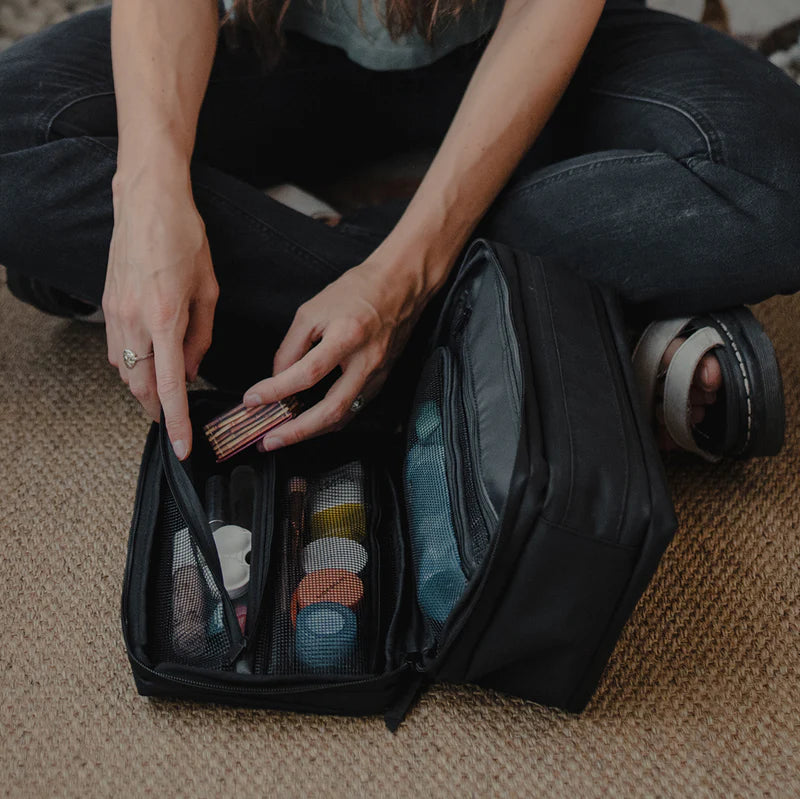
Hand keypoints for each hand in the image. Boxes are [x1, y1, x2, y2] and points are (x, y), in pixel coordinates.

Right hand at [103, 170, 218, 459]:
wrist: (147, 201)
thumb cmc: (184, 239)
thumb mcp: (209, 290)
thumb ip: (201, 336)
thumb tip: (192, 370)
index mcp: (166, 319)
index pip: (170, 386)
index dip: (176, 422)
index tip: (181, 447)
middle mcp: (134, 321)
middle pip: (141, 386)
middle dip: (157, 410)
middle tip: (174, 422)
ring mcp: (114, 314)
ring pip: (124, 372)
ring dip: (144, 389)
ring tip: (165, 393)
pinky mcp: (106, 306)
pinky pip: (114, 351)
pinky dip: (130, 366)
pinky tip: (147, 364)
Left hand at [242, 258, 430, 449]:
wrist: (400, 286)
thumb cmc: (358, 292)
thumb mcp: (312, 310)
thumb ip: (292, 346)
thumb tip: (277, 377)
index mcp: (347, 337)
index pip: (307, 373)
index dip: (277, 390)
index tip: (253, 400)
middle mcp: (366, 361)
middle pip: (331, 410)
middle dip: (297, 431)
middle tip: (269, 440)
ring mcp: (377, 375)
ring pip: (343, 416)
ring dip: (312, 432)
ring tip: (284, 436)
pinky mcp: (381, 381)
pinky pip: (353, 409)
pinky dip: (329, 420)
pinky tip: (310, 423)